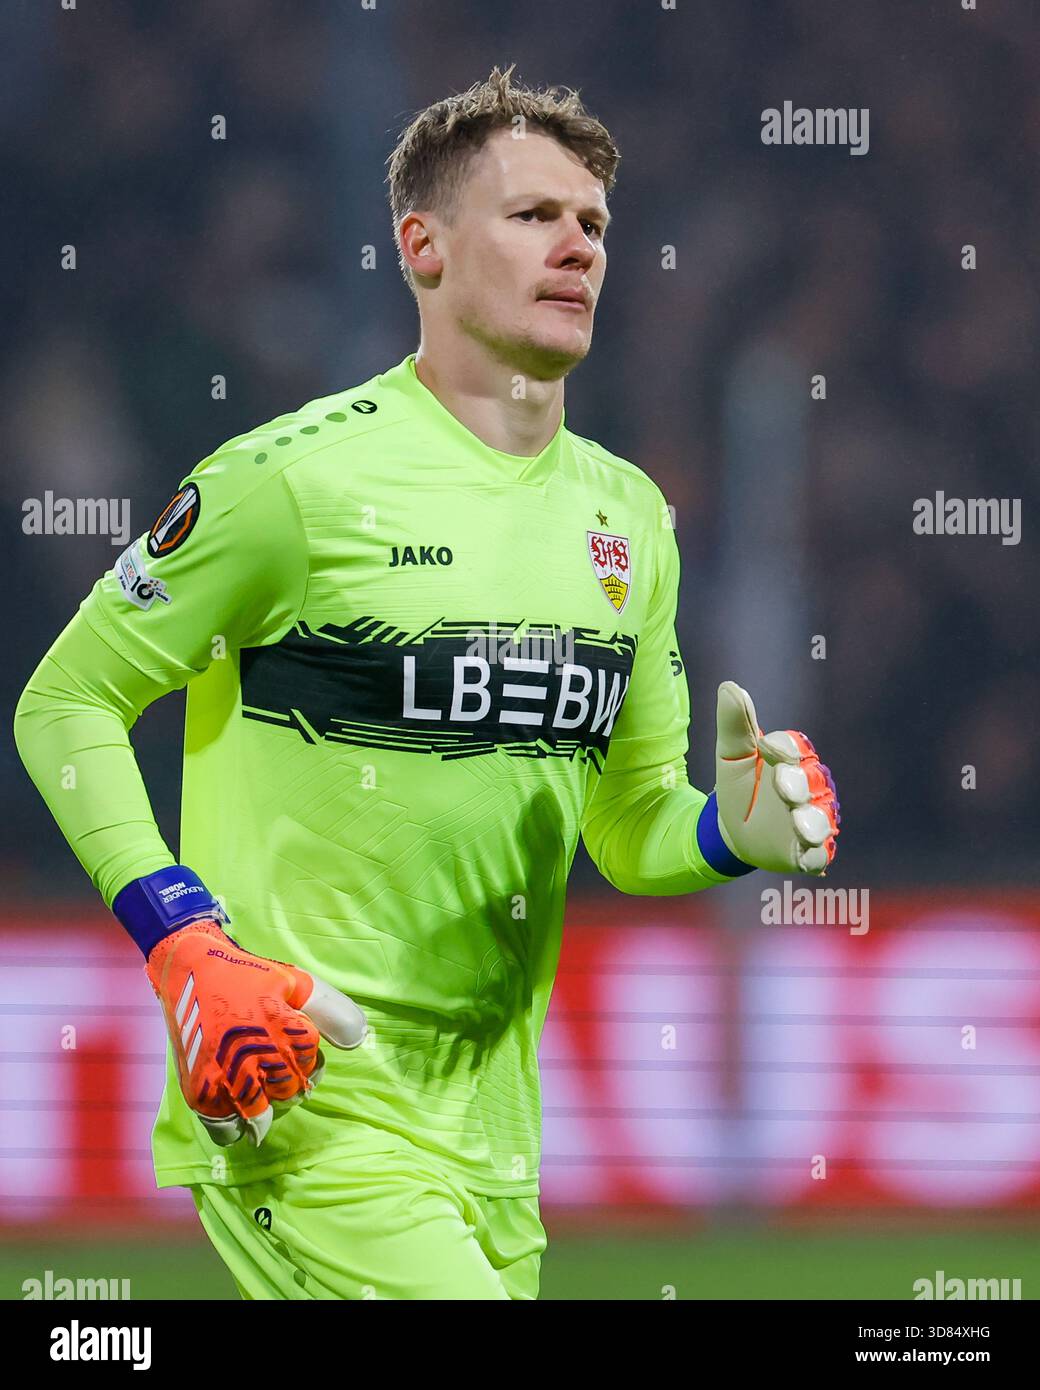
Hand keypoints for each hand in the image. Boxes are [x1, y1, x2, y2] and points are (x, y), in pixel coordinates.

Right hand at [145, 918, 366, 1146]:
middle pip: (289, 1090)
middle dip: (290, 1082)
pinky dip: (236, 1125)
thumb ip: (329, 1008)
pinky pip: (225, 1127)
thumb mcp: (294, 981)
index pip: (310, 1061)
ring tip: (262, 1087)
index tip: (297, 1051)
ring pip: (261, 1113)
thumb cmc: (246, 975)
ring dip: (267, 1105)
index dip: (309, 1058)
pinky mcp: (199, 1089)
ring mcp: (223, 1075)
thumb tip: (357, 1038)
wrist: (189, 971)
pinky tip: (240, 1110)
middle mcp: (253, 1055)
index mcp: (280, 1026)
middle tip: (278, 1068)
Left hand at [713, 681, 839, 874]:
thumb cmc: (740, 787)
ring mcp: (811, 818)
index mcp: (790, 759)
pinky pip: (818, 852)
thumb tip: (729, 687)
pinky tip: (808, 854)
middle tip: (783, 786)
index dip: (785, 748)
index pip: (795, 747)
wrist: (735, 831)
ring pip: (820, 816)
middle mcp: (808, 786)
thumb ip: (734, 725)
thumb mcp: (731, 757)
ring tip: (800, 823)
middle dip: (798, 783)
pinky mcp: (809, 850)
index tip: (767, 747)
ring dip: (812, 820)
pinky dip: (815, 853)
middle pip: (812, 780)